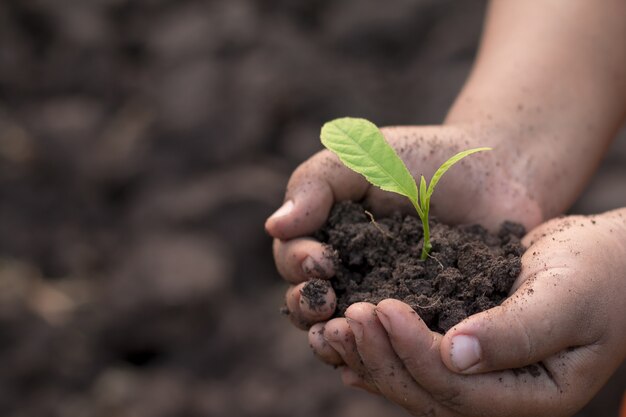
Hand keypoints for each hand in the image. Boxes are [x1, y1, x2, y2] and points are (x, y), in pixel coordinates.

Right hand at [265, 124, 541, 329]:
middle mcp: (349, 275)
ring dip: (333, 338)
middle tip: (326, 300)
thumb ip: (317, 183)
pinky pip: (393, 346)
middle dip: (308, 305)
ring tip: (342, 334)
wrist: (494, 172)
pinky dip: (379, 352)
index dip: (296, 264)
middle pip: (309, 304)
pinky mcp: (421, 323)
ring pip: (343, 333)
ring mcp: (384, 302)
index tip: (321, 259)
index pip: (292, 260)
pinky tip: (385, 351)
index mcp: (327, 237)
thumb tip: (274, 225)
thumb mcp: (363, 157)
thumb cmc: (422, 159)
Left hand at [314, 211, 625, 415]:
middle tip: (344, 319)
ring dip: (372, 356)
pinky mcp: (467, 352)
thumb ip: (517, 332)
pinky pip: (419, 361)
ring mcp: (483, 378)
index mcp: (533, 395)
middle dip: (381, 357)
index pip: (458, 390)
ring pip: (415, 381)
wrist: (608, 260)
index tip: (380, 307)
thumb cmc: (598, 272)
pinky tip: (350, 341)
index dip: (413, 352)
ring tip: (333, 327)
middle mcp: (502, 395)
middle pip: (427, 393)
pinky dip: (383, 351)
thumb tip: (454, 356)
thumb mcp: (566, 297)